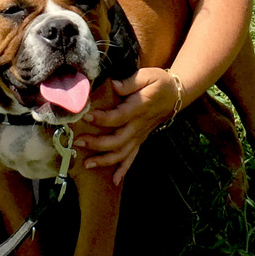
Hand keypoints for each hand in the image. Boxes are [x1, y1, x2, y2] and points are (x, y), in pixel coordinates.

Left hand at [77, 68, 180, 184]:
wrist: (176, 94)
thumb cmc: (159, 82)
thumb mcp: (147, 75)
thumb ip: (129, 82)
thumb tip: (113, 85)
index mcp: (139, 108)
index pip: (119, 117)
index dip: (102, 119)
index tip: (86, 116)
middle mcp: (139, 125)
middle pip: (118, 140)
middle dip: (97, 144)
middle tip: (78, 142)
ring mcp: (140, 134)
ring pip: (123, 153)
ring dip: (105, 160)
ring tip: (86, 164)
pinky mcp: (141, 139)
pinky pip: (132, 157)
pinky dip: (124, 169)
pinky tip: (114, 180)